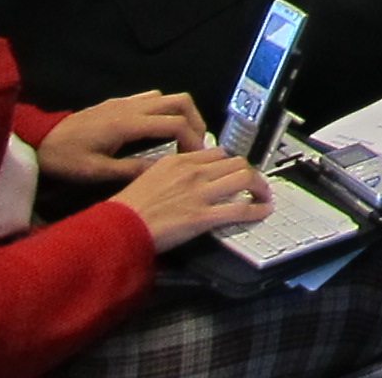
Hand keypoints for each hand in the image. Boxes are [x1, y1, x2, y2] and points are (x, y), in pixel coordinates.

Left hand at [38, 92, 206, 185]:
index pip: (174, 124)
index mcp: (128, 124)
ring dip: (184, 114)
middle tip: (198, 145)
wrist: (40, 139)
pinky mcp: (120, 101)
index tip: (199, 157)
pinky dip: (167, 110)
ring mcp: (126, 101)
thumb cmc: (67, 159)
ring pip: (169, 97)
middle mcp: (132, 106)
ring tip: (184, 138)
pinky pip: (153, 98)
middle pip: (180, 102)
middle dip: (196, 121)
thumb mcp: (96, 172)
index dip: (193, 139)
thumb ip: (132, 170)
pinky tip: (160, 129)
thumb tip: (164, 171)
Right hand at [112, 148, 272, 253]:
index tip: (235, 170)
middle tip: (254, 182)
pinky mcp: (202, 217)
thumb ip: (169, 173)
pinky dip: (256, 209)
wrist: (118, 228)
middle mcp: (193, 173)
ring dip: (259, 186)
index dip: (230, 162)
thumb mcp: (147, 177)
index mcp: (178, 161)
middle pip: (236, 162)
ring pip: (244, 178)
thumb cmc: (126, 208)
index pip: (217, 153)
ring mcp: (200, 194)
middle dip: (250, 171)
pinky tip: (262, 211)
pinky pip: (239, 209)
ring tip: (263, 194)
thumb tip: (182, 176)